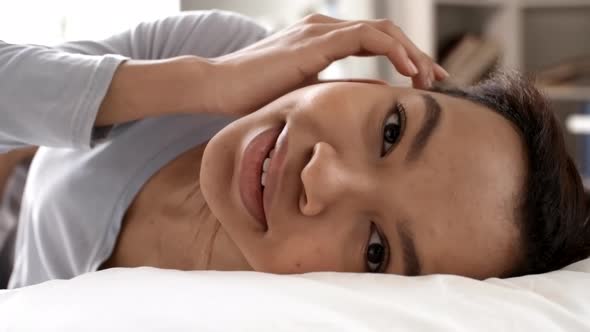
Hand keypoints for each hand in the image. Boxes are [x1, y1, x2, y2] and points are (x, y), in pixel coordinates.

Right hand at [208, 14, 447, 115]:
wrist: (217, 87)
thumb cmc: (253, 96)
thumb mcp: (306, 94)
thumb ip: (337, 90)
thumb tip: (371, 97)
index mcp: (324, 40)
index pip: (375, 42)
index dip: (405, 59)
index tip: (425, 81)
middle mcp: (325, 29)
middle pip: (385, 33)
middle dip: (417, 55)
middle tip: (439, 79)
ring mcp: (320, 31)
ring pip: (381, 31)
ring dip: (411, 53)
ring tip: (429, 78)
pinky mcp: (315, 41)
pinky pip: (364, 38)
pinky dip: (391, 50)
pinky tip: (408, 71)